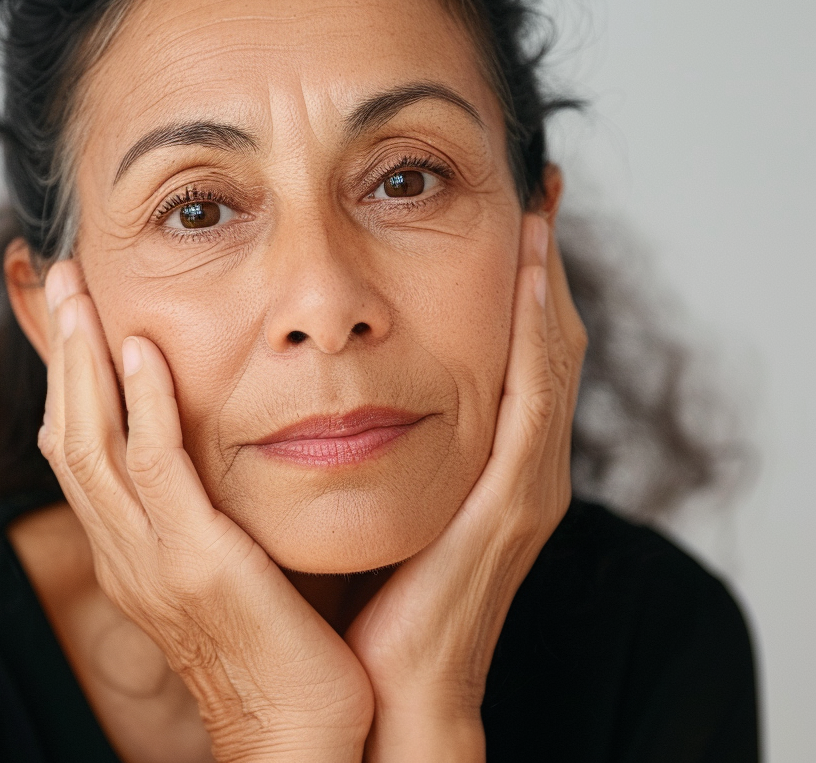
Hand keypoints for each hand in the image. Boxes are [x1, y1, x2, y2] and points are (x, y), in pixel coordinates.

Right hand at [38, 262, 373, 762]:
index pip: (82, 452)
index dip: (69, 381)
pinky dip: (142, 404)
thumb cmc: (280, 644)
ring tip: (82, 294)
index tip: (76, 318)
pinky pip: (154, 468)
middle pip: (69, 435)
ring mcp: (151, 558)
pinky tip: (142, 351)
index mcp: (133, 551)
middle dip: (60, 354)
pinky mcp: (195, 561)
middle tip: (65, 282)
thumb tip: (227, 453)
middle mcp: (126, 551)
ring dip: (83, 361)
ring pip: (93, 442)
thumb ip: (213, 510)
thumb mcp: (229, 564)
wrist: (300, 732)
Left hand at [344, 214, 586, 761]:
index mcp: (490, 465)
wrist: (385, 690)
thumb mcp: (375, 500)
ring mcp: (525, 484)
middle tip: (538, 192)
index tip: (512, 219)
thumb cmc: (374, 596)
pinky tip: (531, 279)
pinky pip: (534, 402)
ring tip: (540, 213)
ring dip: (549, 285)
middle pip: (547, 346)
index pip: (518, 355)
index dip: (523, 287)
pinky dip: (538, 337)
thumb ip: (372, 441)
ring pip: (550, 361)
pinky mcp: (512, 504)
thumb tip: (332, 384)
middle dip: (546, 268)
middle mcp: (522, 467)